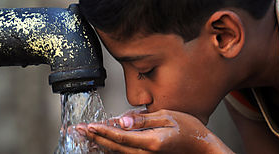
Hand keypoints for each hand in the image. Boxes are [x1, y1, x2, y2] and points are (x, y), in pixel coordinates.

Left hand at [76, 109, 233, 153]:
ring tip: (85, 137)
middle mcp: (146, 152)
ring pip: (117, 152)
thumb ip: (143, 120)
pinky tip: (102, 144)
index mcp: (151, 141)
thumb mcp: (168, 117)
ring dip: (99, 144)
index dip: (103, 131)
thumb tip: (123, 120)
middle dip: (94, 138)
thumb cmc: (188, 129)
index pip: (120, 136)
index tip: (88, 127)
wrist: (201, 146)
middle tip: (78, 132)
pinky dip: (110, 148)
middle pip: (114, 147)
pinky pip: (124, 153)